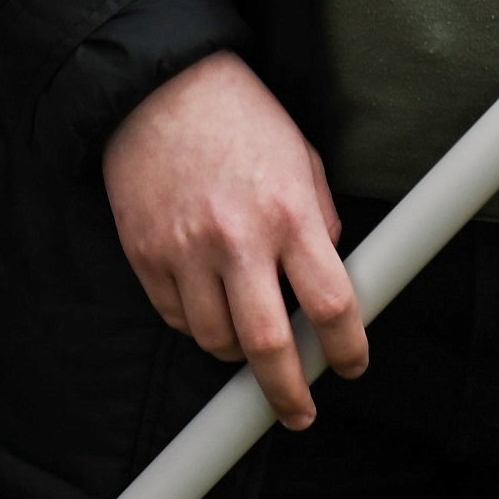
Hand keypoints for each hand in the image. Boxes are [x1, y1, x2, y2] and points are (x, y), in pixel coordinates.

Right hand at [101, 53, 365, 430]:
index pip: (330, 303)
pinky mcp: (146, 255)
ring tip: (249, 339)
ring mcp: (186, 250)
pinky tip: (209, 303)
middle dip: (288, 391)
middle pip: (269, 344)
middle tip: (298, 411)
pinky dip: (197, 322)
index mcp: (288, 212)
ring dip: (238, 352)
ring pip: (216, 340)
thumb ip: (317, 221)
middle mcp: (237, 238)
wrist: (158, 87)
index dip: (347, 348)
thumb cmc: (239, 116)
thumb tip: (324, 277)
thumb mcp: (301, 158)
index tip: (351, 365)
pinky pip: (176, 317)